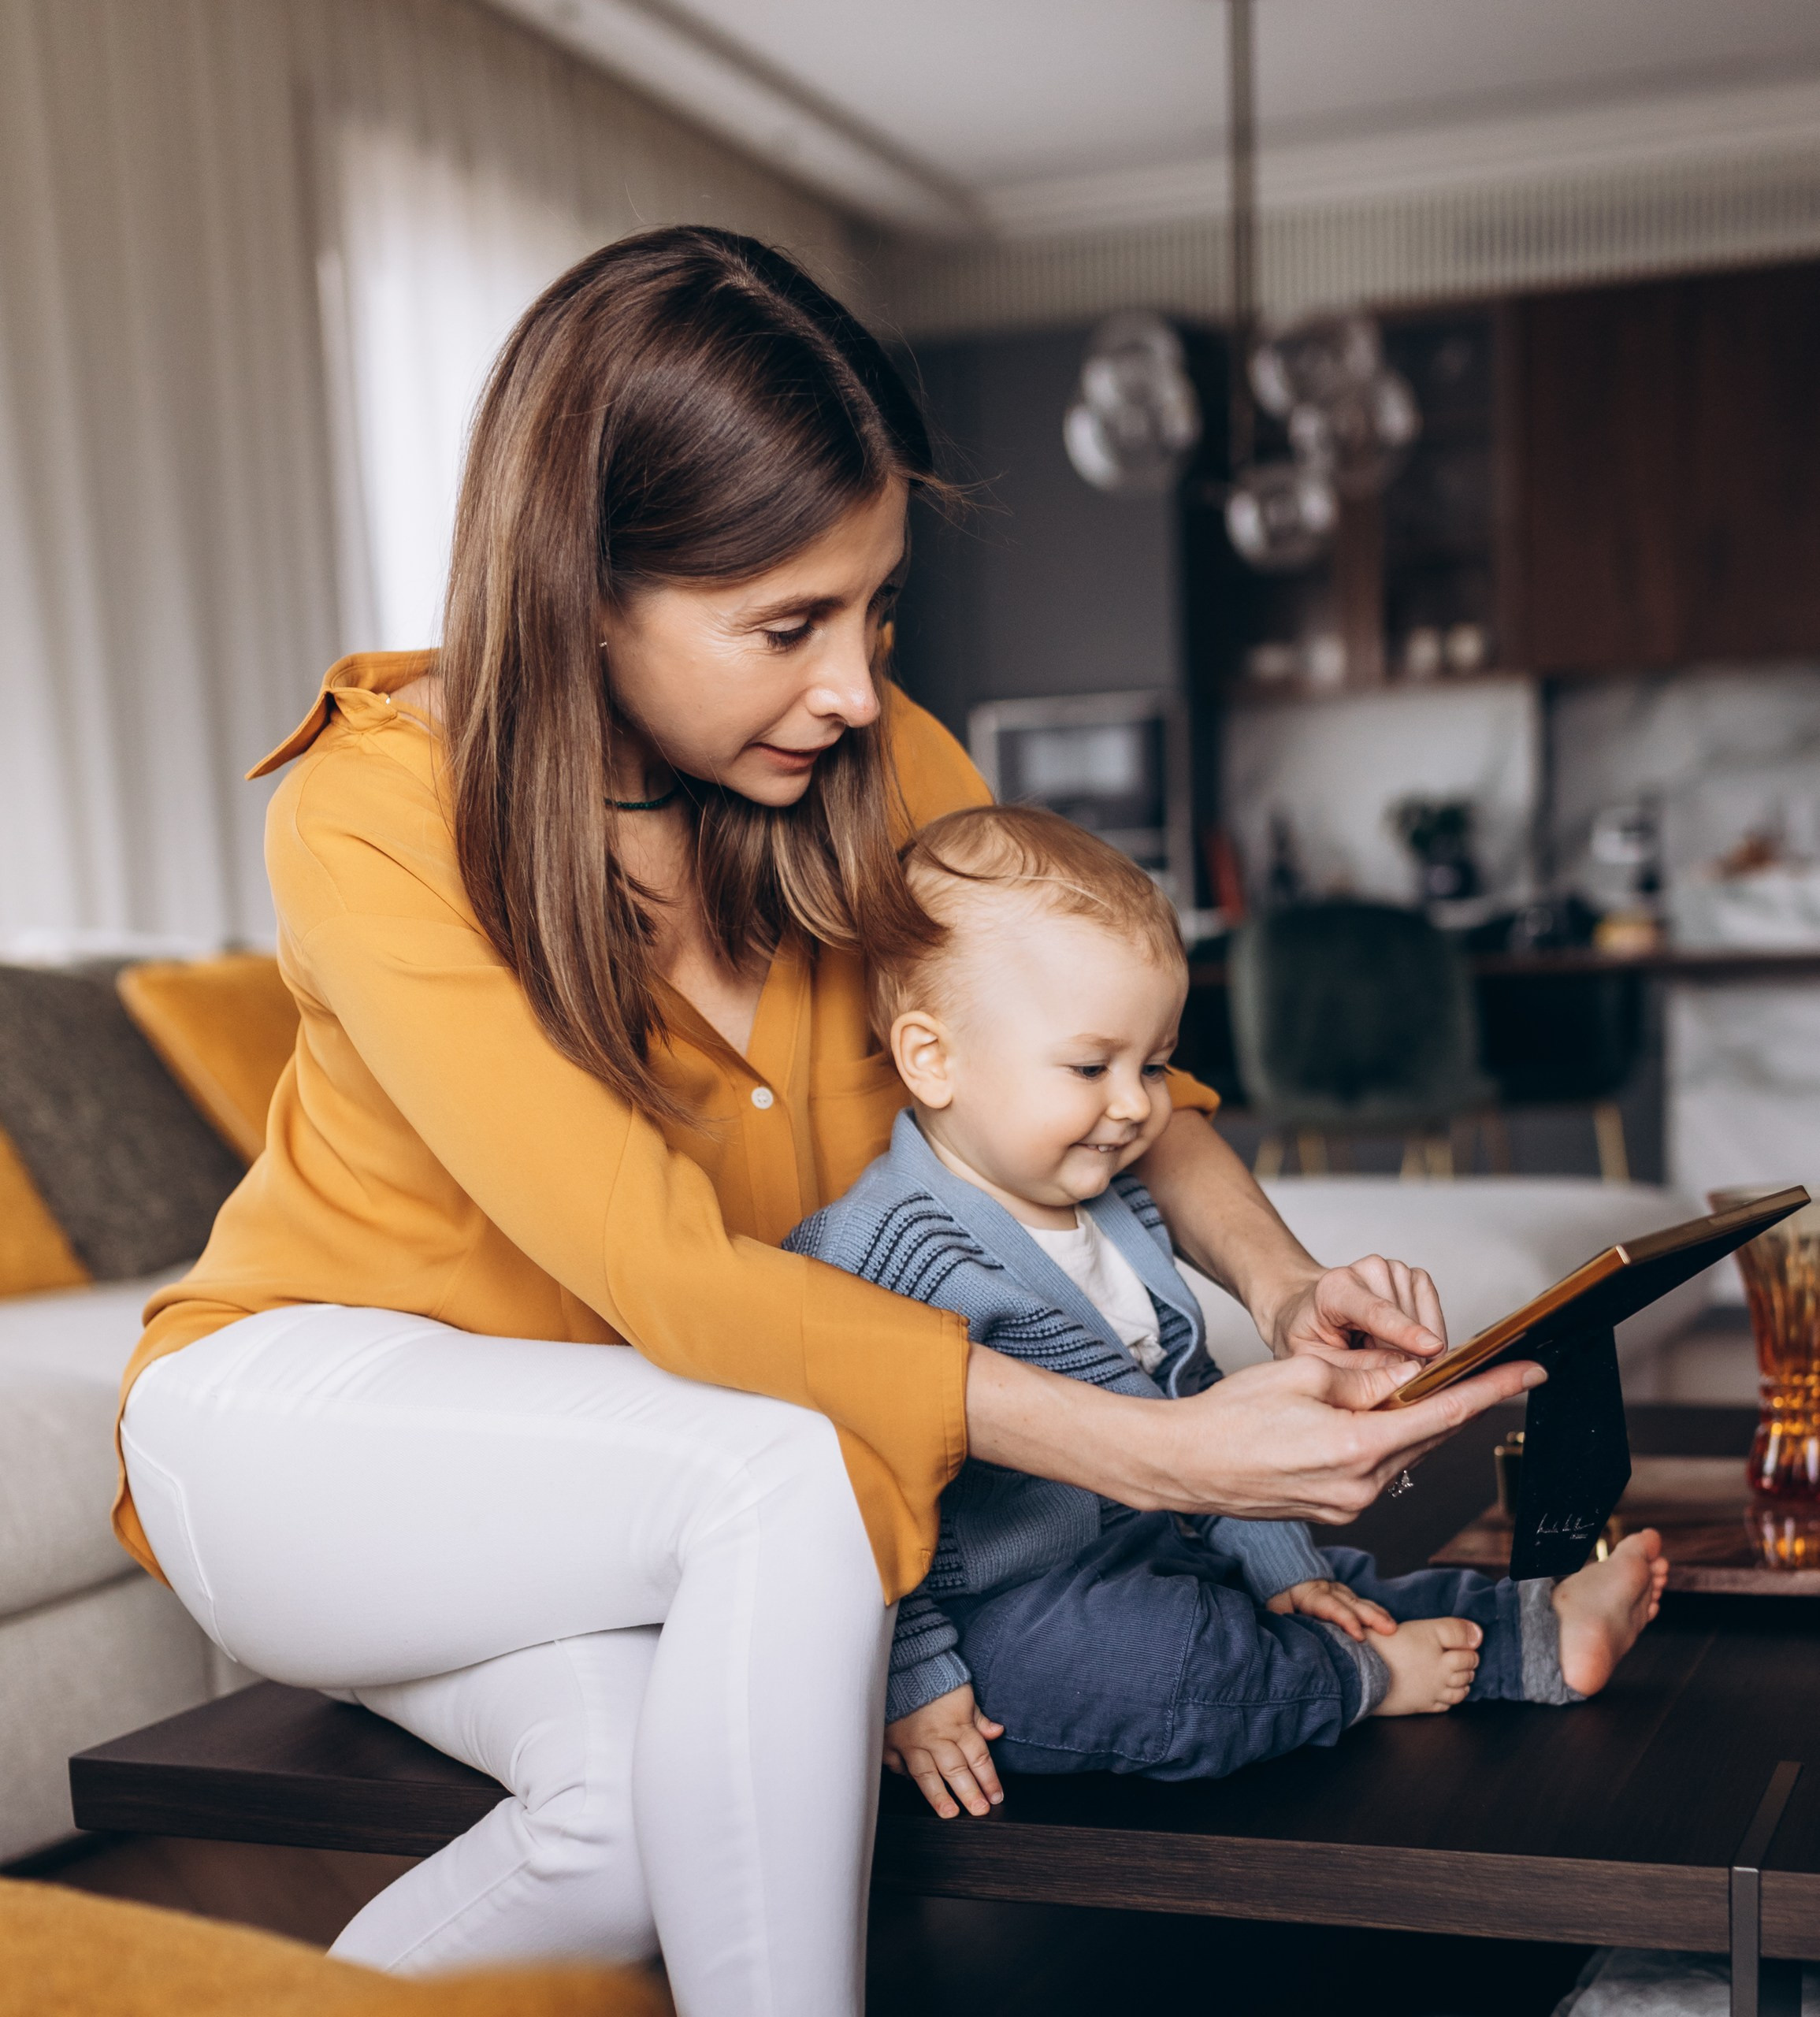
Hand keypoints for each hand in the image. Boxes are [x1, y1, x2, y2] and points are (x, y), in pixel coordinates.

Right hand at [884, 1684, 1004, 1818]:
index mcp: (956, 1724)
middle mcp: (935, 1736)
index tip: (996, 1797)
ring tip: (949, 1812)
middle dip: (969, 1793)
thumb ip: (978, 1717)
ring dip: (939, 1795)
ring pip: (927, 1774)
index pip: (978, 1757)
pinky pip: (896, 1763)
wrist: (902, 1661)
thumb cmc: (935, 1676)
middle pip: (956, 1770)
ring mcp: (910, 1740)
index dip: (989, 1779)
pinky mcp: (889, 1739)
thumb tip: (997, 1732)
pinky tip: (910, 1783)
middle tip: (979, 1811)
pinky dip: (903, 1774)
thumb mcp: (963, 1692)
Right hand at [965, 1327, 1541, 1527]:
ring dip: (1408, 1420)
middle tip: (1471, 1368)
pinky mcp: (1336, 1512)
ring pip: (1404, 1452)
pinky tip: (1362, 1418)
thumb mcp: (1300, 1373)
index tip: (1531, 1372)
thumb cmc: (1230, 1415)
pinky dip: (1383, 1440)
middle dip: (1449, 1401)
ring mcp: (1350, 1506)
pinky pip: (1378, 1468)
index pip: (1444, 1413)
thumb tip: (1409, 1373)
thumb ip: (1364, 1375)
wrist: (1185, 1465)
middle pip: (1429, 1435)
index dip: (1493, 1390)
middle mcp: (1362, 1486)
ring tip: (1384, 1389)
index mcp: (1357, 1446)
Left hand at [1264, 1255, 1448, 1365]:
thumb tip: (1405, 1371)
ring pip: (1426, 1323)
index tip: (1432, 1348)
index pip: (1376, 1312)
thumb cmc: (1307, 1334)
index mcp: (1335, 1288)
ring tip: (1378, 1350)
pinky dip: (1424, 1339)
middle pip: (1407, 1325)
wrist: (1306, 1309)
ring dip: (1412, 1349)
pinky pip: (1436, 1318)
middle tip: (1375, 1368)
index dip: (1405, 1331)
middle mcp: (1369, 1270)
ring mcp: (1396, 1270)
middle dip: (1404, 1358)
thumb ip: (1356, 1369)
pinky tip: (1398, 1342)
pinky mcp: (1416, 1278)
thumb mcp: (1314, 1360)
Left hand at [1267, 1576, 1396, 1641]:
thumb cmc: (1279, 1593)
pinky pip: (1360, 1602)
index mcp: (1312, 1595)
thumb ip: (1281, 1619)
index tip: (1360, 1636)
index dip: (1346, 1620)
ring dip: (1377, 1614)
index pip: (1332, 1607)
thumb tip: (1284, 1636)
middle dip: (1372, 1617)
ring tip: (1393, 1627)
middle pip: (1353, 1603)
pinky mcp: (1342, 1593)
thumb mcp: (1274, 1606)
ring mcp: (1338, 1590)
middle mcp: (1329, 1591)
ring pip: (1360, 1601)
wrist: (1281, 1567)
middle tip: (1390, 1630)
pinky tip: (1387, 1621)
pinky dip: (1375, 1611)